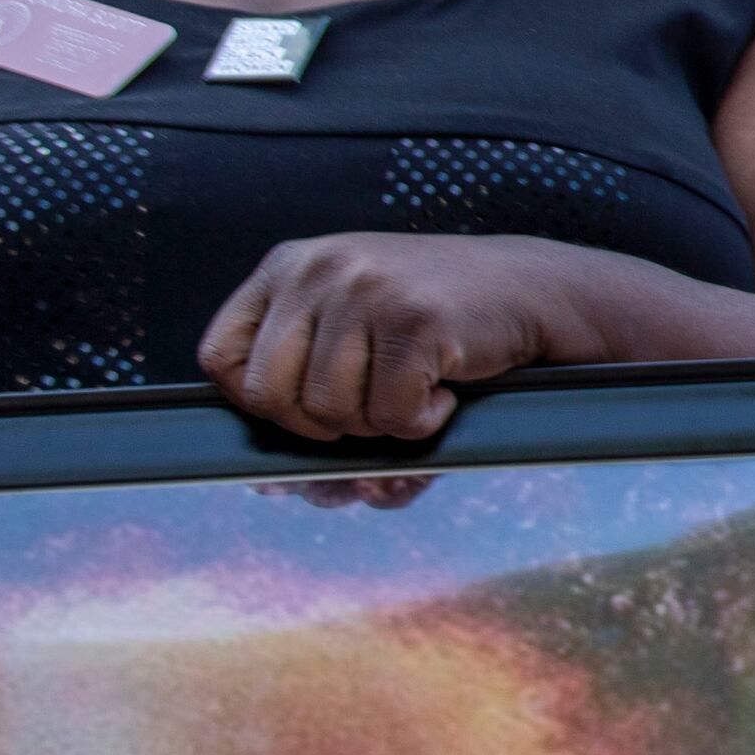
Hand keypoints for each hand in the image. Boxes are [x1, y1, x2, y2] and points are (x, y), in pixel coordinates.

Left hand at [198, 233, 568, 440]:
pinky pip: (390, 415)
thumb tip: (277, 488)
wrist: (534, 292)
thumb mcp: (355, 335)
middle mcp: (319, 268)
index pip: (221, 357)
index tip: (307, 402)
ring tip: (412, 390)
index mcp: (291, 266)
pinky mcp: (415, 320)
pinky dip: (422, 423)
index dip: (260, 402)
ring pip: (329, 412)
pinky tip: (445, 392)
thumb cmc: (436, 324)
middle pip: (267, 396)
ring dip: (377, 424)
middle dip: (320, 424)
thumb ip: (305, 397)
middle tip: (370, 406)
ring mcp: (367, 290)